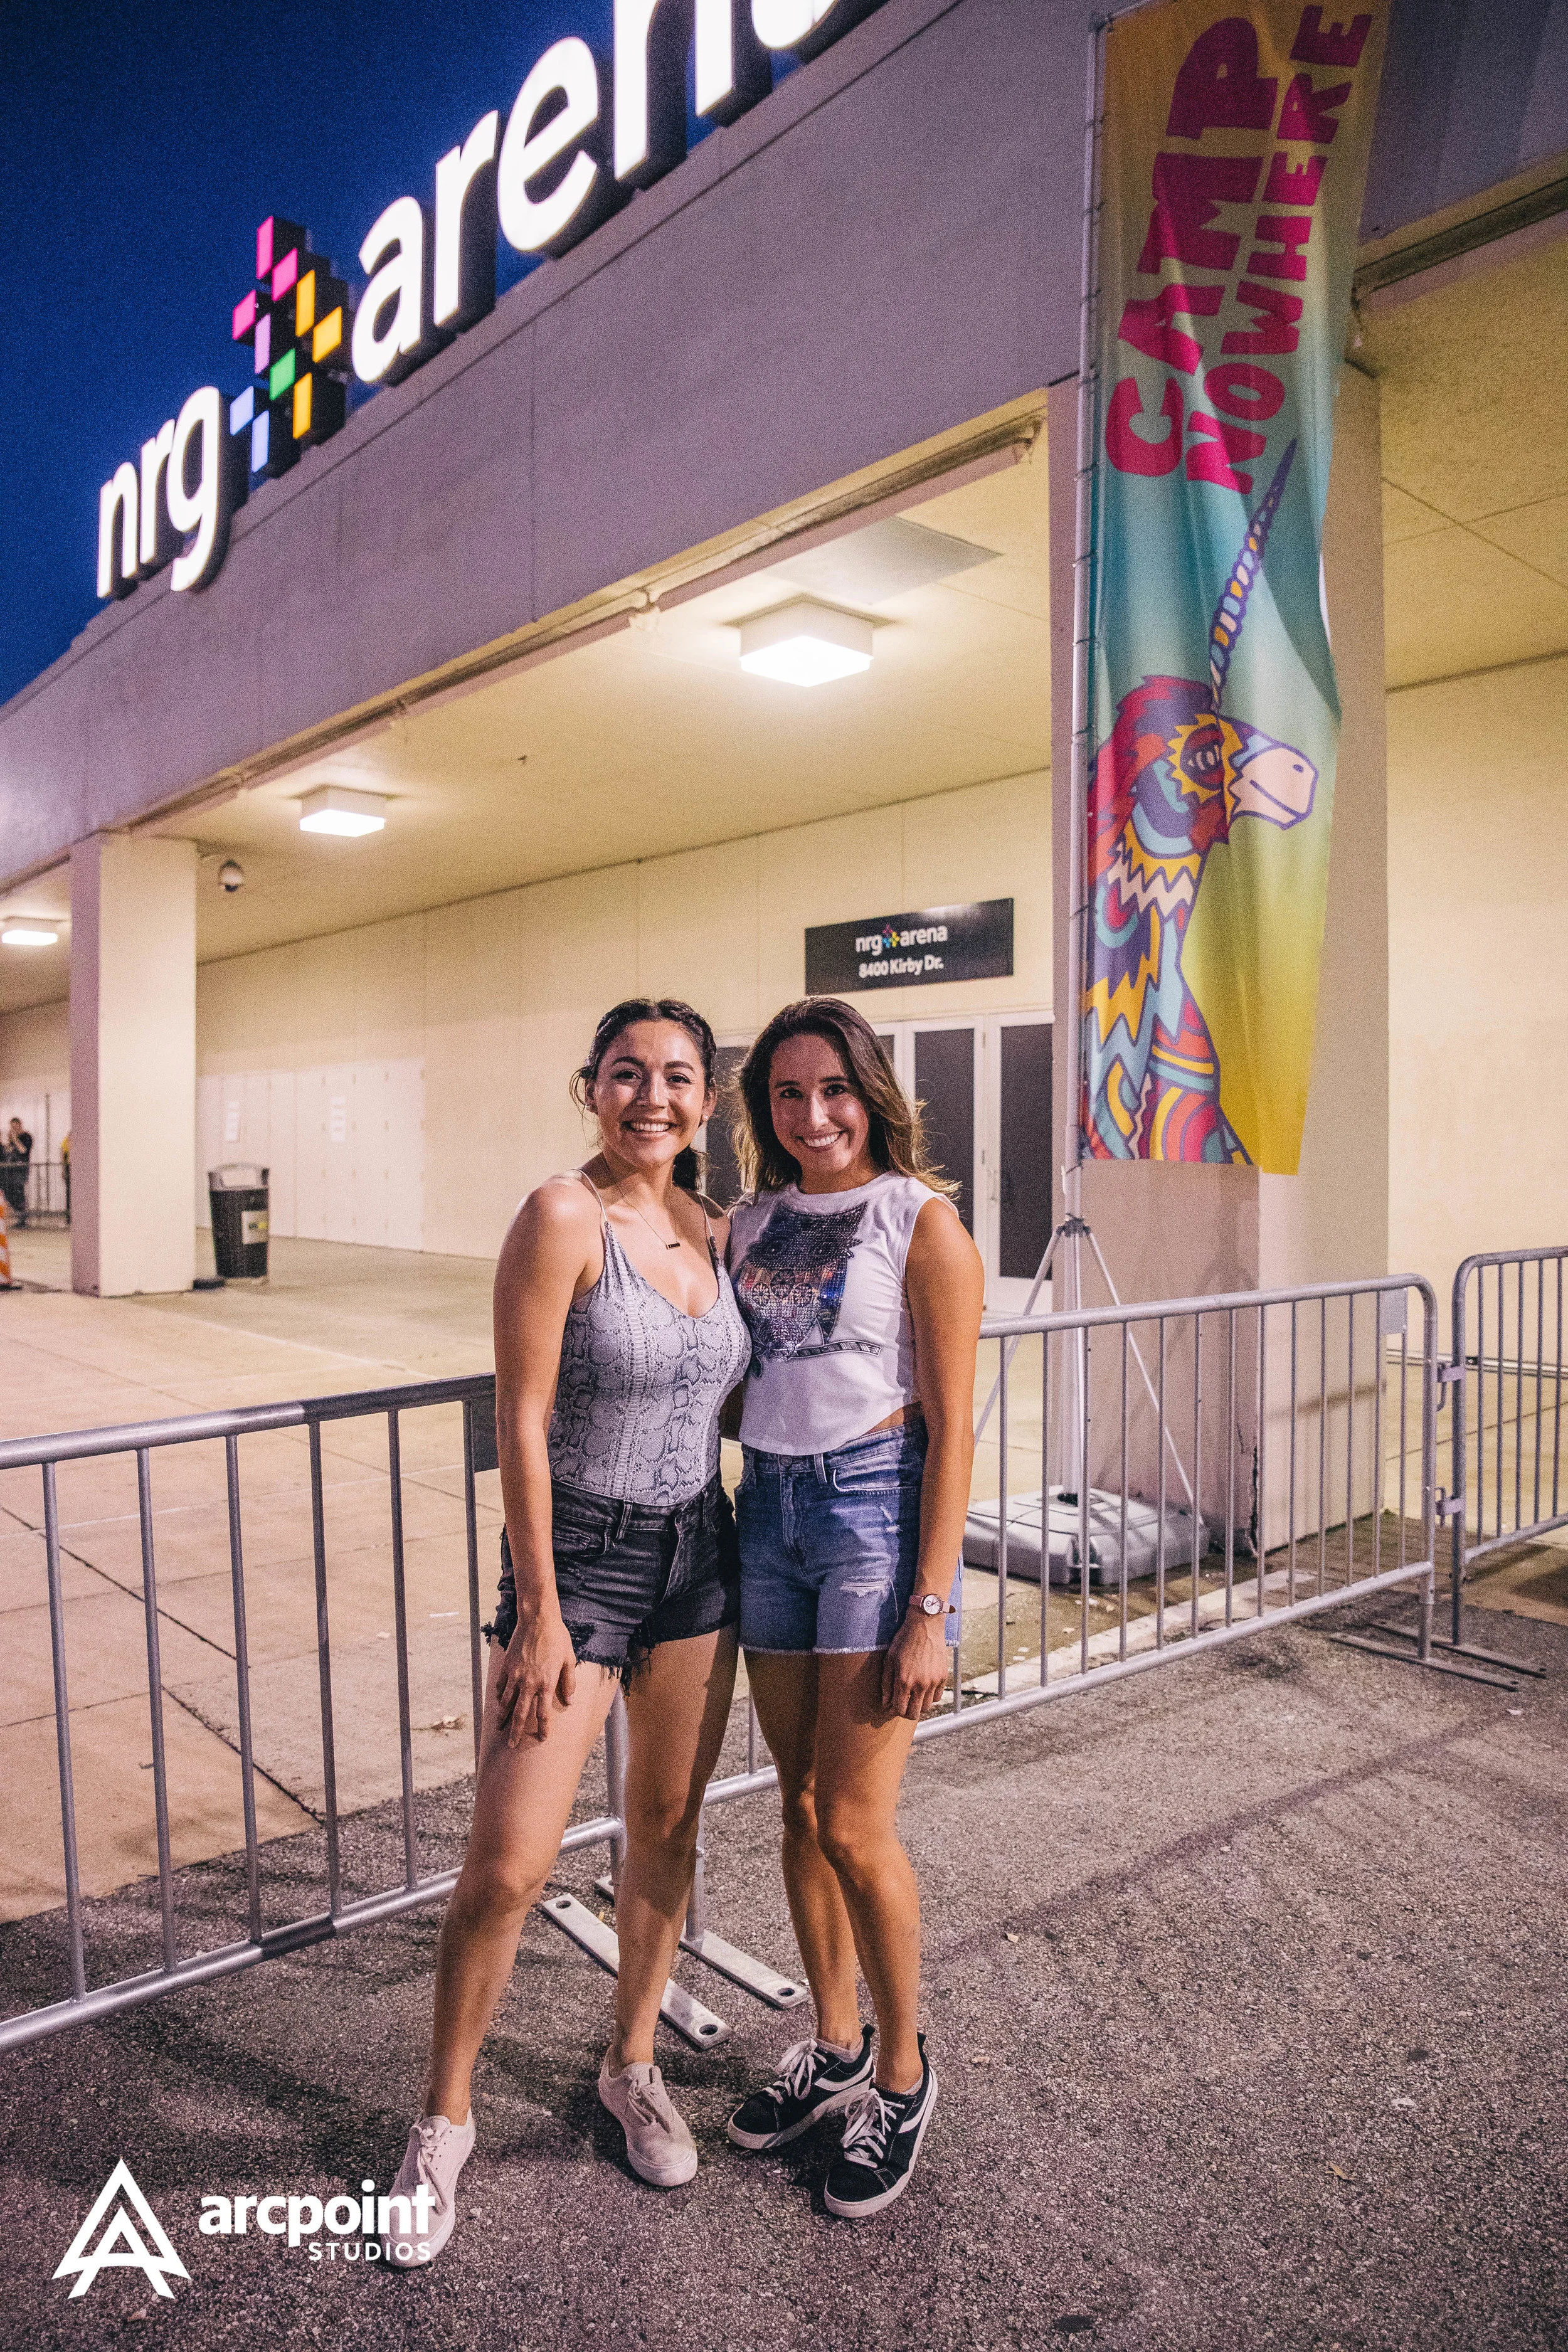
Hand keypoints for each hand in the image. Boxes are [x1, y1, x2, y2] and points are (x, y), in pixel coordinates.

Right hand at [495, 1610, 577, 1745]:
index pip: (543, 1713)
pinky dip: (499, 1696)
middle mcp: (529, 1683)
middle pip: (520, 1713)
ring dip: (502, 1717)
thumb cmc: (557, 1638)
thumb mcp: (569, 1659)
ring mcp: (515, 1675)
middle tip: (511, 1745)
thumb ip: (569, 1682)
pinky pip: (500, 1686)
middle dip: (515, 1731)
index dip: (542, 1727)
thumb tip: (570, 1701)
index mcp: (546, 1683)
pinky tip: (499, 1702)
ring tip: (499, 1728)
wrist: (538, 1619)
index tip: (542, 1738)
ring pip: (505, 1702)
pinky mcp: (506, 1666)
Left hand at [880, 1610, 950, 1720]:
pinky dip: (930, 1697)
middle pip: (915, 1713)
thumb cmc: (904, 1640)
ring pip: (927, 1707)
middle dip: (906, 1712)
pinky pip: (937, 1697)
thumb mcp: (889, 1660)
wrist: (925, 1625)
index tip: (892, 1706)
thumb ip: (886, 1684)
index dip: (894, 1711)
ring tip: (913, 1696)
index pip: (900, 1709)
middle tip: (903, 1705)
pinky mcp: (943, 1677)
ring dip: (918, 1705)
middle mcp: (920, 1684)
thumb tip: (885, 1703)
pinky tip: (923, 1689)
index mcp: (904, 1681)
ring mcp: (933, 1681)